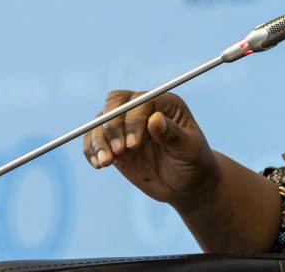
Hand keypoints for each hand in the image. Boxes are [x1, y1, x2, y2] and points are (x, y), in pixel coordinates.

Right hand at [83, 91, 219, 208]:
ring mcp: (127, 126)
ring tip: (106, 162)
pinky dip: (91, 150)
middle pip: (115, 103)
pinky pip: (94, 139)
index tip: (133, 144)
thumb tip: (154, 118)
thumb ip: (171, 135)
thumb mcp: (188, 149)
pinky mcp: (115, 144)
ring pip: (101, 121)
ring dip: (99, 141)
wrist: (187, 184)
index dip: (132, 118)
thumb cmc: (194, 162)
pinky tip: (98, 164)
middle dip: (111, 125)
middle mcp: (143, 110)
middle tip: (119, 151)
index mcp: (166, 104)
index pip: (140, 100)